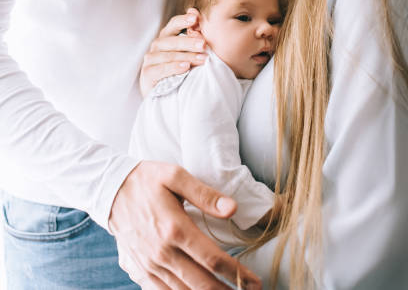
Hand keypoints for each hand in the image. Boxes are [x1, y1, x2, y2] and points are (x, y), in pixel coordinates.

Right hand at [109, 161, 261, 288]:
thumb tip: (231, 208)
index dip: (237, 274)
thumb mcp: (175, 176)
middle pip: (201, 284)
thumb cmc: (145, 180)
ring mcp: (150, 265)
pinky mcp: (140, 271)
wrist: (109, 190)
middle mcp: (162, 253)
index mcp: (174, 229)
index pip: (213, 259)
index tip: (255, 281)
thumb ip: (205, 194)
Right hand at [140, 8, 206, 96]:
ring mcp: (150, 60)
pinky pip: (161, 69)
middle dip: (188, 41)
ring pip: (168, 55)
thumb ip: (193, 35)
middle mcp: (156, 47)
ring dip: (186, 56)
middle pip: (171, 40)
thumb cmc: (180, 71)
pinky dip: (174, 67)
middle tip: (203, 44)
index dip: (183, 21)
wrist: (167, 97)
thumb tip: (195, 12)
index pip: (173, 25)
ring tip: (202, 58)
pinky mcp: (147, 74)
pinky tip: (185, 67)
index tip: (195, 18)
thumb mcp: (189, 54)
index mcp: (167, 38)